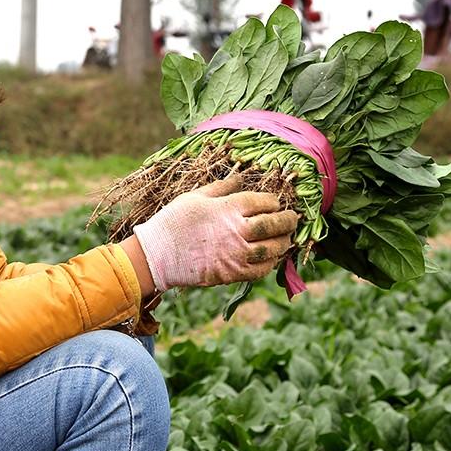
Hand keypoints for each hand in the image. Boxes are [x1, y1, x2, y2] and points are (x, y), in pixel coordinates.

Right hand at [131, 172, 298, 291]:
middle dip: (287, 220)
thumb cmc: (173, 221)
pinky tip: (273, 258)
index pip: (262, 202)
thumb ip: (221, 187)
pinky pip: (260, 269)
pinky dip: (271, 263)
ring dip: (284, 242)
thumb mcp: (195, 196)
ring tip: (288, 238)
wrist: (157, 254)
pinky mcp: (232, 273)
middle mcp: (237, 230)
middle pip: (273, 224)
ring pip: (272, 248)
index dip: (273, 201)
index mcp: (228, 208)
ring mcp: (236, 253)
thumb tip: (240, 177)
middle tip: (293, 218)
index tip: (275, 203)